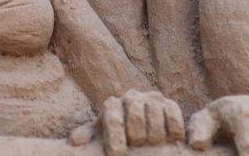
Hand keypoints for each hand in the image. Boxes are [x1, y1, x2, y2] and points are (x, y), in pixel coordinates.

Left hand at [69, 89, 184, 155]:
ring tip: (152, 142)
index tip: (118, 153)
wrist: (138, 123)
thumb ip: (88, 136)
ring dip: (155, 133)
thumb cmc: (115, 133)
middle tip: (137, 143)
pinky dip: (173, 127)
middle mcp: (131, 98)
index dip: (115, 137)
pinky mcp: (168, 103)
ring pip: (155, 114)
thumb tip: (75, 141)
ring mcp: (150, 99)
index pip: (113, 118)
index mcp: (112, 106)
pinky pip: (173, 113)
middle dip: (137, 135)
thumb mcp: (100, 135)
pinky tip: (171, 138)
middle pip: (136, 116)